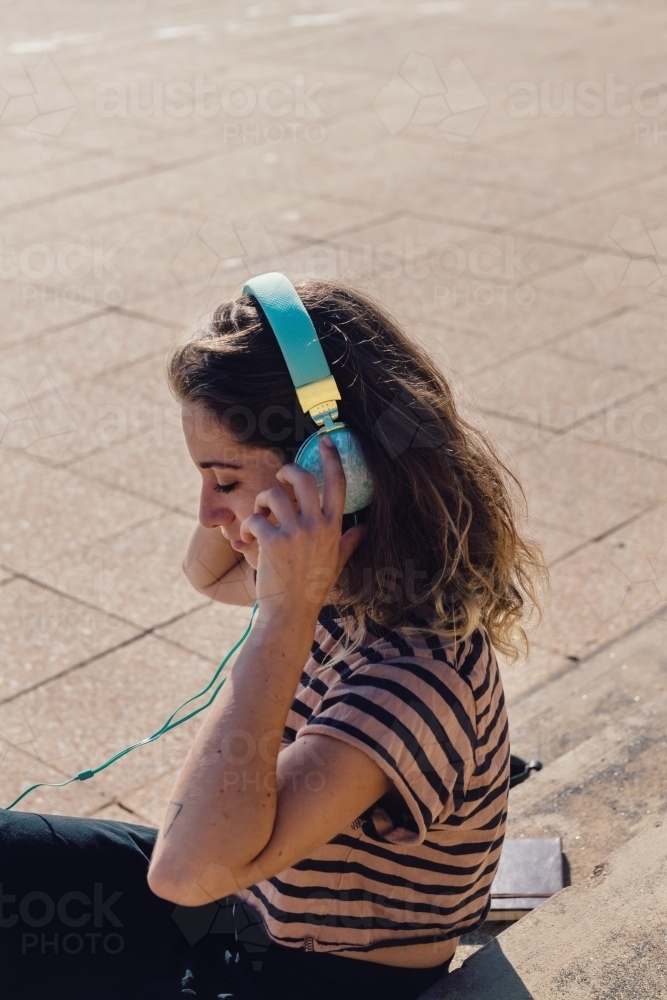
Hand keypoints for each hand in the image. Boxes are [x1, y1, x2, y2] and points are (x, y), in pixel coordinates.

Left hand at [239, 436, 364, 621]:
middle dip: (286, 471)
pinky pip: (254, 519)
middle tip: (279, 477)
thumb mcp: (336, 562)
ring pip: (273, 496)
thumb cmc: (313, 588)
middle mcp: (316, 527)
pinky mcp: (271, 543)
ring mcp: (294, 534)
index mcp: (333, 528)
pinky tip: (247, 540)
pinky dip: (247, 527)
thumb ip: (349, 542)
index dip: (331, 458)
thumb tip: (364, 528)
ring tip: (259, 516)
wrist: (291, 612)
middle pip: (302, 479)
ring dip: (261, 501)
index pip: (337, 484)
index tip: (325, 440)